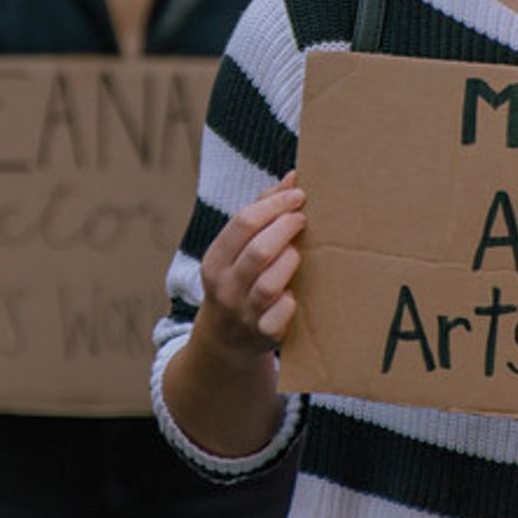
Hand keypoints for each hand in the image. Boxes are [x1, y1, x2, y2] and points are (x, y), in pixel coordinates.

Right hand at [197, 173, 305, 366]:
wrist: (225, 340)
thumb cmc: (238, 279)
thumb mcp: (236, 249)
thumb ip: (261, 211)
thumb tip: (292, 178)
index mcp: (214, 260)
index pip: (244, 222)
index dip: (275, 204)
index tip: (298, 196)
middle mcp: (225, 287)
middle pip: (259, 250)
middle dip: (287, 228)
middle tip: (302, 219)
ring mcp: (243, 313)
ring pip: (271, 283)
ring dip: (290, 262)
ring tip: (298, 253)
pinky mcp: (263, 334)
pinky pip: (283, 315)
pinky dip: (292, 301)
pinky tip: (295, 291)